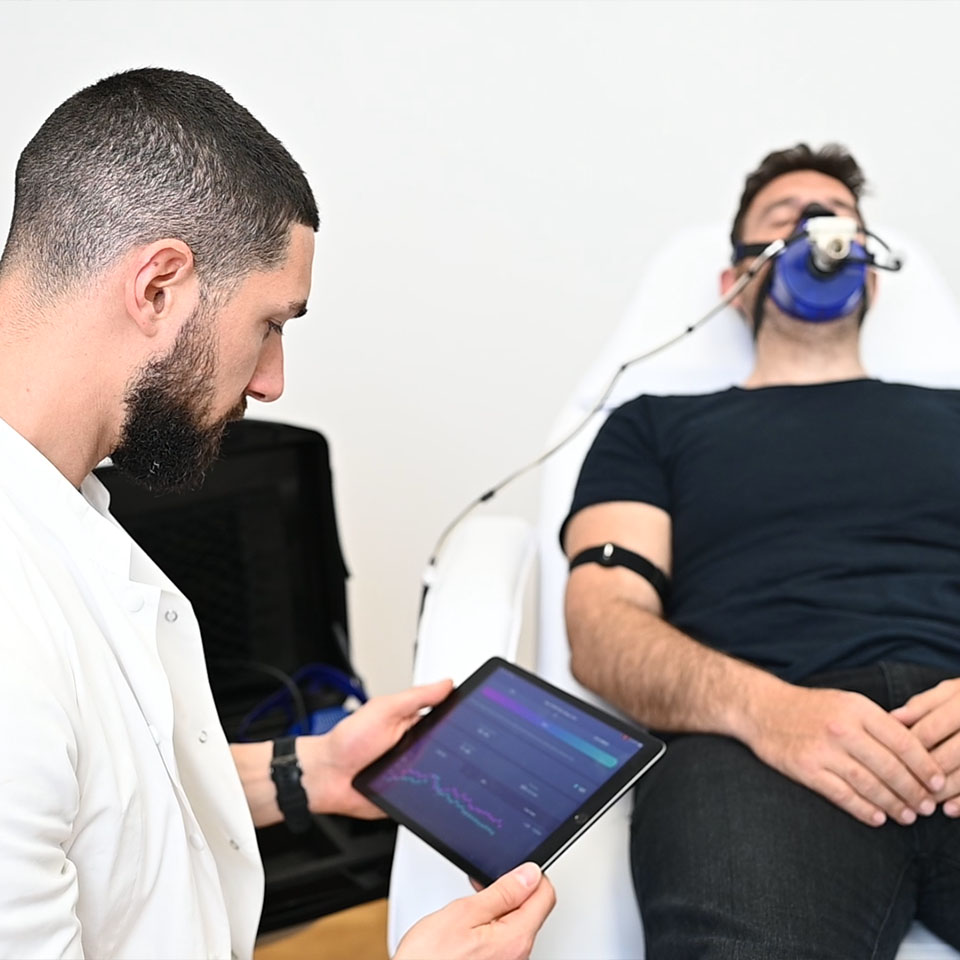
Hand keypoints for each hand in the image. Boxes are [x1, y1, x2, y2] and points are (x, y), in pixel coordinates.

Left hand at [296, 679, 452, 817]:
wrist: (326, 777)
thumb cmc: (348, 741)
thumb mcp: (384, 710)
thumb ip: (416, 697)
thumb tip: (446, 684)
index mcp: (413, 724)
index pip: (445, 720)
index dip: (459, 718)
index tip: (472, 716)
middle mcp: (416, 748)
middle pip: (448, 749)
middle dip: (454, 752)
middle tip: (446, 749)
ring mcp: (414, 773)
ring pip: (442, 775)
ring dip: (444, 775)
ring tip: (434, 770)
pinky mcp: (409, 797)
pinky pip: (429, 798)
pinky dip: (433, 796)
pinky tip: (430, 791)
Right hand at [394, 862, 555, 959]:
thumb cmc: (430, 959)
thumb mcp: (464, 914)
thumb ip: (502, 893)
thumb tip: (530, 874)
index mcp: (516, 938)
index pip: (545, 895)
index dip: (530, 874)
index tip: (511, 867)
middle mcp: (518, 954)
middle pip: (532, 909)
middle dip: (512, 889)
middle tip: (484, 884)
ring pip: (516, 922)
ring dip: (499, 906)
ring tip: (472, 904)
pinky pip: (504, 937)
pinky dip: (491, 923)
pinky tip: (471, 922)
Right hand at [744, 684, 944, 826]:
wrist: (763, 709)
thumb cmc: (810, 708)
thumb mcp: (846, 702)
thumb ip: (877, 723)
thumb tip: (916, 752)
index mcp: (856, 708)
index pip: (902, 741)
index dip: (924, 766)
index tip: (937, 783)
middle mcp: (841, 728)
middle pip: (889, 766)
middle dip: (913, 791)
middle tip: (926, 807)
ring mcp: (822, 750)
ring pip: (869, 784)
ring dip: (893, 804)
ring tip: (907, 817)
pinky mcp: (805, 769)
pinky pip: (842, 795)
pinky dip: (864, 809)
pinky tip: (877, 818)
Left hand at [891, 678, 959, 816]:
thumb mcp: (949, 693)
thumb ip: (923, 705)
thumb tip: (893, 718)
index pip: (929, 730)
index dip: (907, 750)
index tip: (888, 764)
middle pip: (949, 755)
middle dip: (924, 774)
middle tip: (903, 791)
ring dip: (944, 791)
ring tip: (923, 803)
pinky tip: (950, 810)